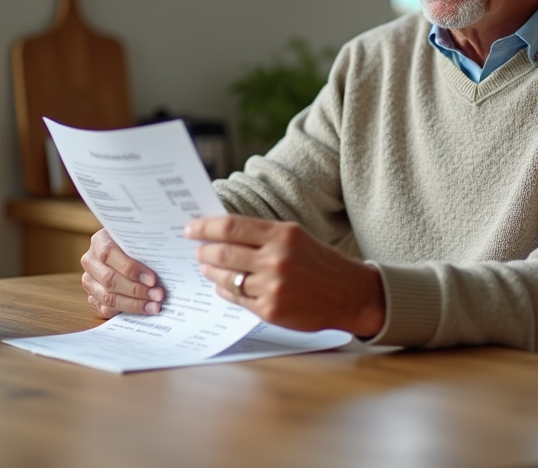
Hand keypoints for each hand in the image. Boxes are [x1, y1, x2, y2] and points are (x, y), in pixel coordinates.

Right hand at [81, 229, 164, 317]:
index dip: (131, 268)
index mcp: (99, 241)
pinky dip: (126, 311)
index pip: (109, 254)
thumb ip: (146, 242)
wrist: (122, 249)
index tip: (153, 279)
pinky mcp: (93, 297)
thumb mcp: (138, 237)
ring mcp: (89, 280)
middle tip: (158, 295)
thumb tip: (172, 249)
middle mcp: (90, 261)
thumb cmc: (136, 242)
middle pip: (110, 280)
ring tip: (154, 305)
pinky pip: (106, 309)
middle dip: (137, 290)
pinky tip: (144, 309)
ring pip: (108, 297)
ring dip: (134, 304)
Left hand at [186, 215, 385, 336]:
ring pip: (225, 278)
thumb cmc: (319, 261)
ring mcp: (272, 287)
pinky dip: (225, 290)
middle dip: (203, 251)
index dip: (205, 227)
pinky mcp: (270, 310)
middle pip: (223, 252)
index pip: (231, 227)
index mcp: (282, 235)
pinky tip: (223, 285)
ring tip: (207, 267)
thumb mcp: (295, 237)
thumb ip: (261, 234)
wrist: (347, 294)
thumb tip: (221, 233)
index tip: (191, 228)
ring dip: (210, 272)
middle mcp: (276, 260)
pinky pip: (236, 298)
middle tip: (196, 250)